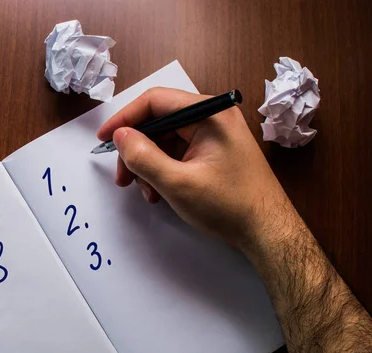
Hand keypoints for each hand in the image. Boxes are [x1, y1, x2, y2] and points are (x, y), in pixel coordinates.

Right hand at [97, 87, 292, 251]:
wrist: (267, 232)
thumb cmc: (230, 205)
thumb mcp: (177, 183)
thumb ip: (143, 157)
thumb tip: (120, 136)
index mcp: (210, 114)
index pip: (156, 101)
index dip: (125, 118)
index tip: (104, 138)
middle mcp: (213, 118)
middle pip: (159, 122)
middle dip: (136, 149)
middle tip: (122, 176)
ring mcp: (215, 135)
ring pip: (166, 140)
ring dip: (148, 164)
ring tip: (146, 192)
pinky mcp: (214, 152)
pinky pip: (178, 153)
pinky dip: (163, 170)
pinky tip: (159, 192)